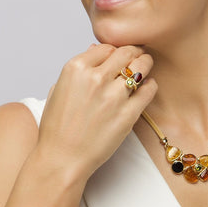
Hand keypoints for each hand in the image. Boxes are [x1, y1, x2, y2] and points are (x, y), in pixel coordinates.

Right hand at [37, 44, 156, 176]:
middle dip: (134, 52)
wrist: (62, 159)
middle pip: (126, 52)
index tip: (118, 58)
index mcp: (75, 69)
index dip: (114, 51)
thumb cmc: (57, 128)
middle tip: (138, 57)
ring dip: (145, 64)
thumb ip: (78, 70)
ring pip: (141, 67)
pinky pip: (149, 90)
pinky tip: (146, 89)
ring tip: (145, 68)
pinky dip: (150, 86)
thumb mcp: (58, 90)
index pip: (105, 47)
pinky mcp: (128, 114)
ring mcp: (113, 96)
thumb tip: (95, 50)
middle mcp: (95, 78)